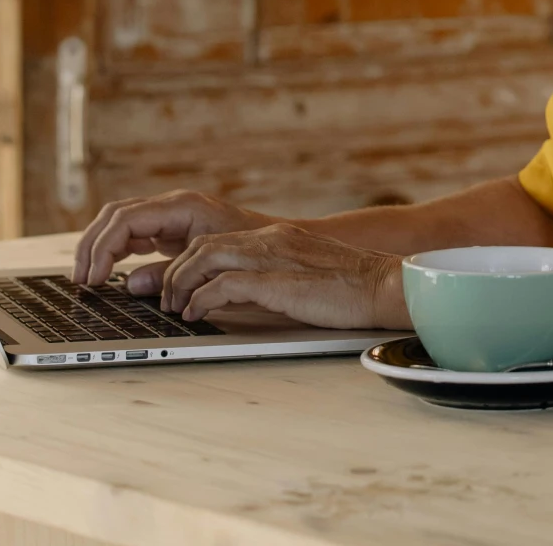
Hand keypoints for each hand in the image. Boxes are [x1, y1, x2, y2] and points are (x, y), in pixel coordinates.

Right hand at [73, 189, 269, 289]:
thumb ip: (168, 274)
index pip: (125, 219)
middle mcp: (171, 205)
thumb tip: (129, 285)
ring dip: (98, 247)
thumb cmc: (248, 249)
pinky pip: (132, 232)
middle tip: (81, 279)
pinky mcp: (169, 227)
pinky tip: (105, 271)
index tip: (93, 278)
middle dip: (92, 245)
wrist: (273, 241)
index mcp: (181, 206)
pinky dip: (115, 249)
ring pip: (118, 221)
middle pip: (114, 215)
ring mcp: (168, 214)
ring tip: (86, 277)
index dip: (103, 248)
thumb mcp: (208, 264)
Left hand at [155, 223, 404, 329]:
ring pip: (205, 257)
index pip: (214, 239)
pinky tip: (197, 314)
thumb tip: (227, 297)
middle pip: (201, 245)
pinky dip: (203, 298)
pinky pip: (226, 283)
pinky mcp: (280, 281)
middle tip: (166, 300)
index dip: (186, 263)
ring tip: (176, 308)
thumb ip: (267, 279)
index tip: (174, 287)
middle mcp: (270, 240)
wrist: (386, 285)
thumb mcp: (301, 275)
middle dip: (174, 273)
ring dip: (181, 284)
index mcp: (275, 237)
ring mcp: (274, 257)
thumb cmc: (349, 289)